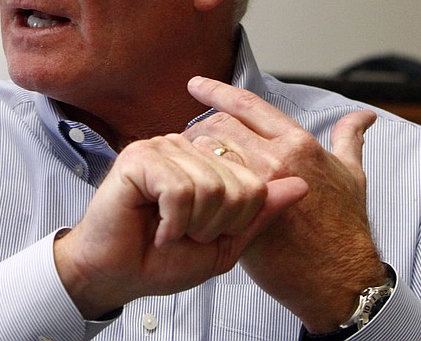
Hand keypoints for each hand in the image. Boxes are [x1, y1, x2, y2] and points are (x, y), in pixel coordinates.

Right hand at [54, 133, 307, 318]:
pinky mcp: (139, 157)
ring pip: (211, 186)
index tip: (207, 233)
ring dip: (192, 225)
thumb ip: (259, 213)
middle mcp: (188, 145)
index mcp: (209, 159)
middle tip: (187, 234)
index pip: (256, 182)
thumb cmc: (165, 259)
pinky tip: (158, 230)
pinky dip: (172, 223)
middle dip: (217, 225)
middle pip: (239, 183)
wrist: (118, 276)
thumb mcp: (225, 243)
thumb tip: (302, 186)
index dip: (238, 220)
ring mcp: (163, 147)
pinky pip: (180, 189)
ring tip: (171, 231)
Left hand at [185, 76, 385, 333]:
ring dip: (192, 155)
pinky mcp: (241, 215)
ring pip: (207, 153)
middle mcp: (277, 158)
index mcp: (299, 143)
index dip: (217, 91)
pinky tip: (192, 189)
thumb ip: (349, 140)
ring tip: (188, 164)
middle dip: (200, 128)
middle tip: (190, 139)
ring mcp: (257, 187)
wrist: (341, 278)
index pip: (247, 105)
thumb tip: (365, 117)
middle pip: (219, 125)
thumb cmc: (346, 227)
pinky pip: (205, 188)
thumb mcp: (353, 176)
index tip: (195, 85)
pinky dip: (195, 184)